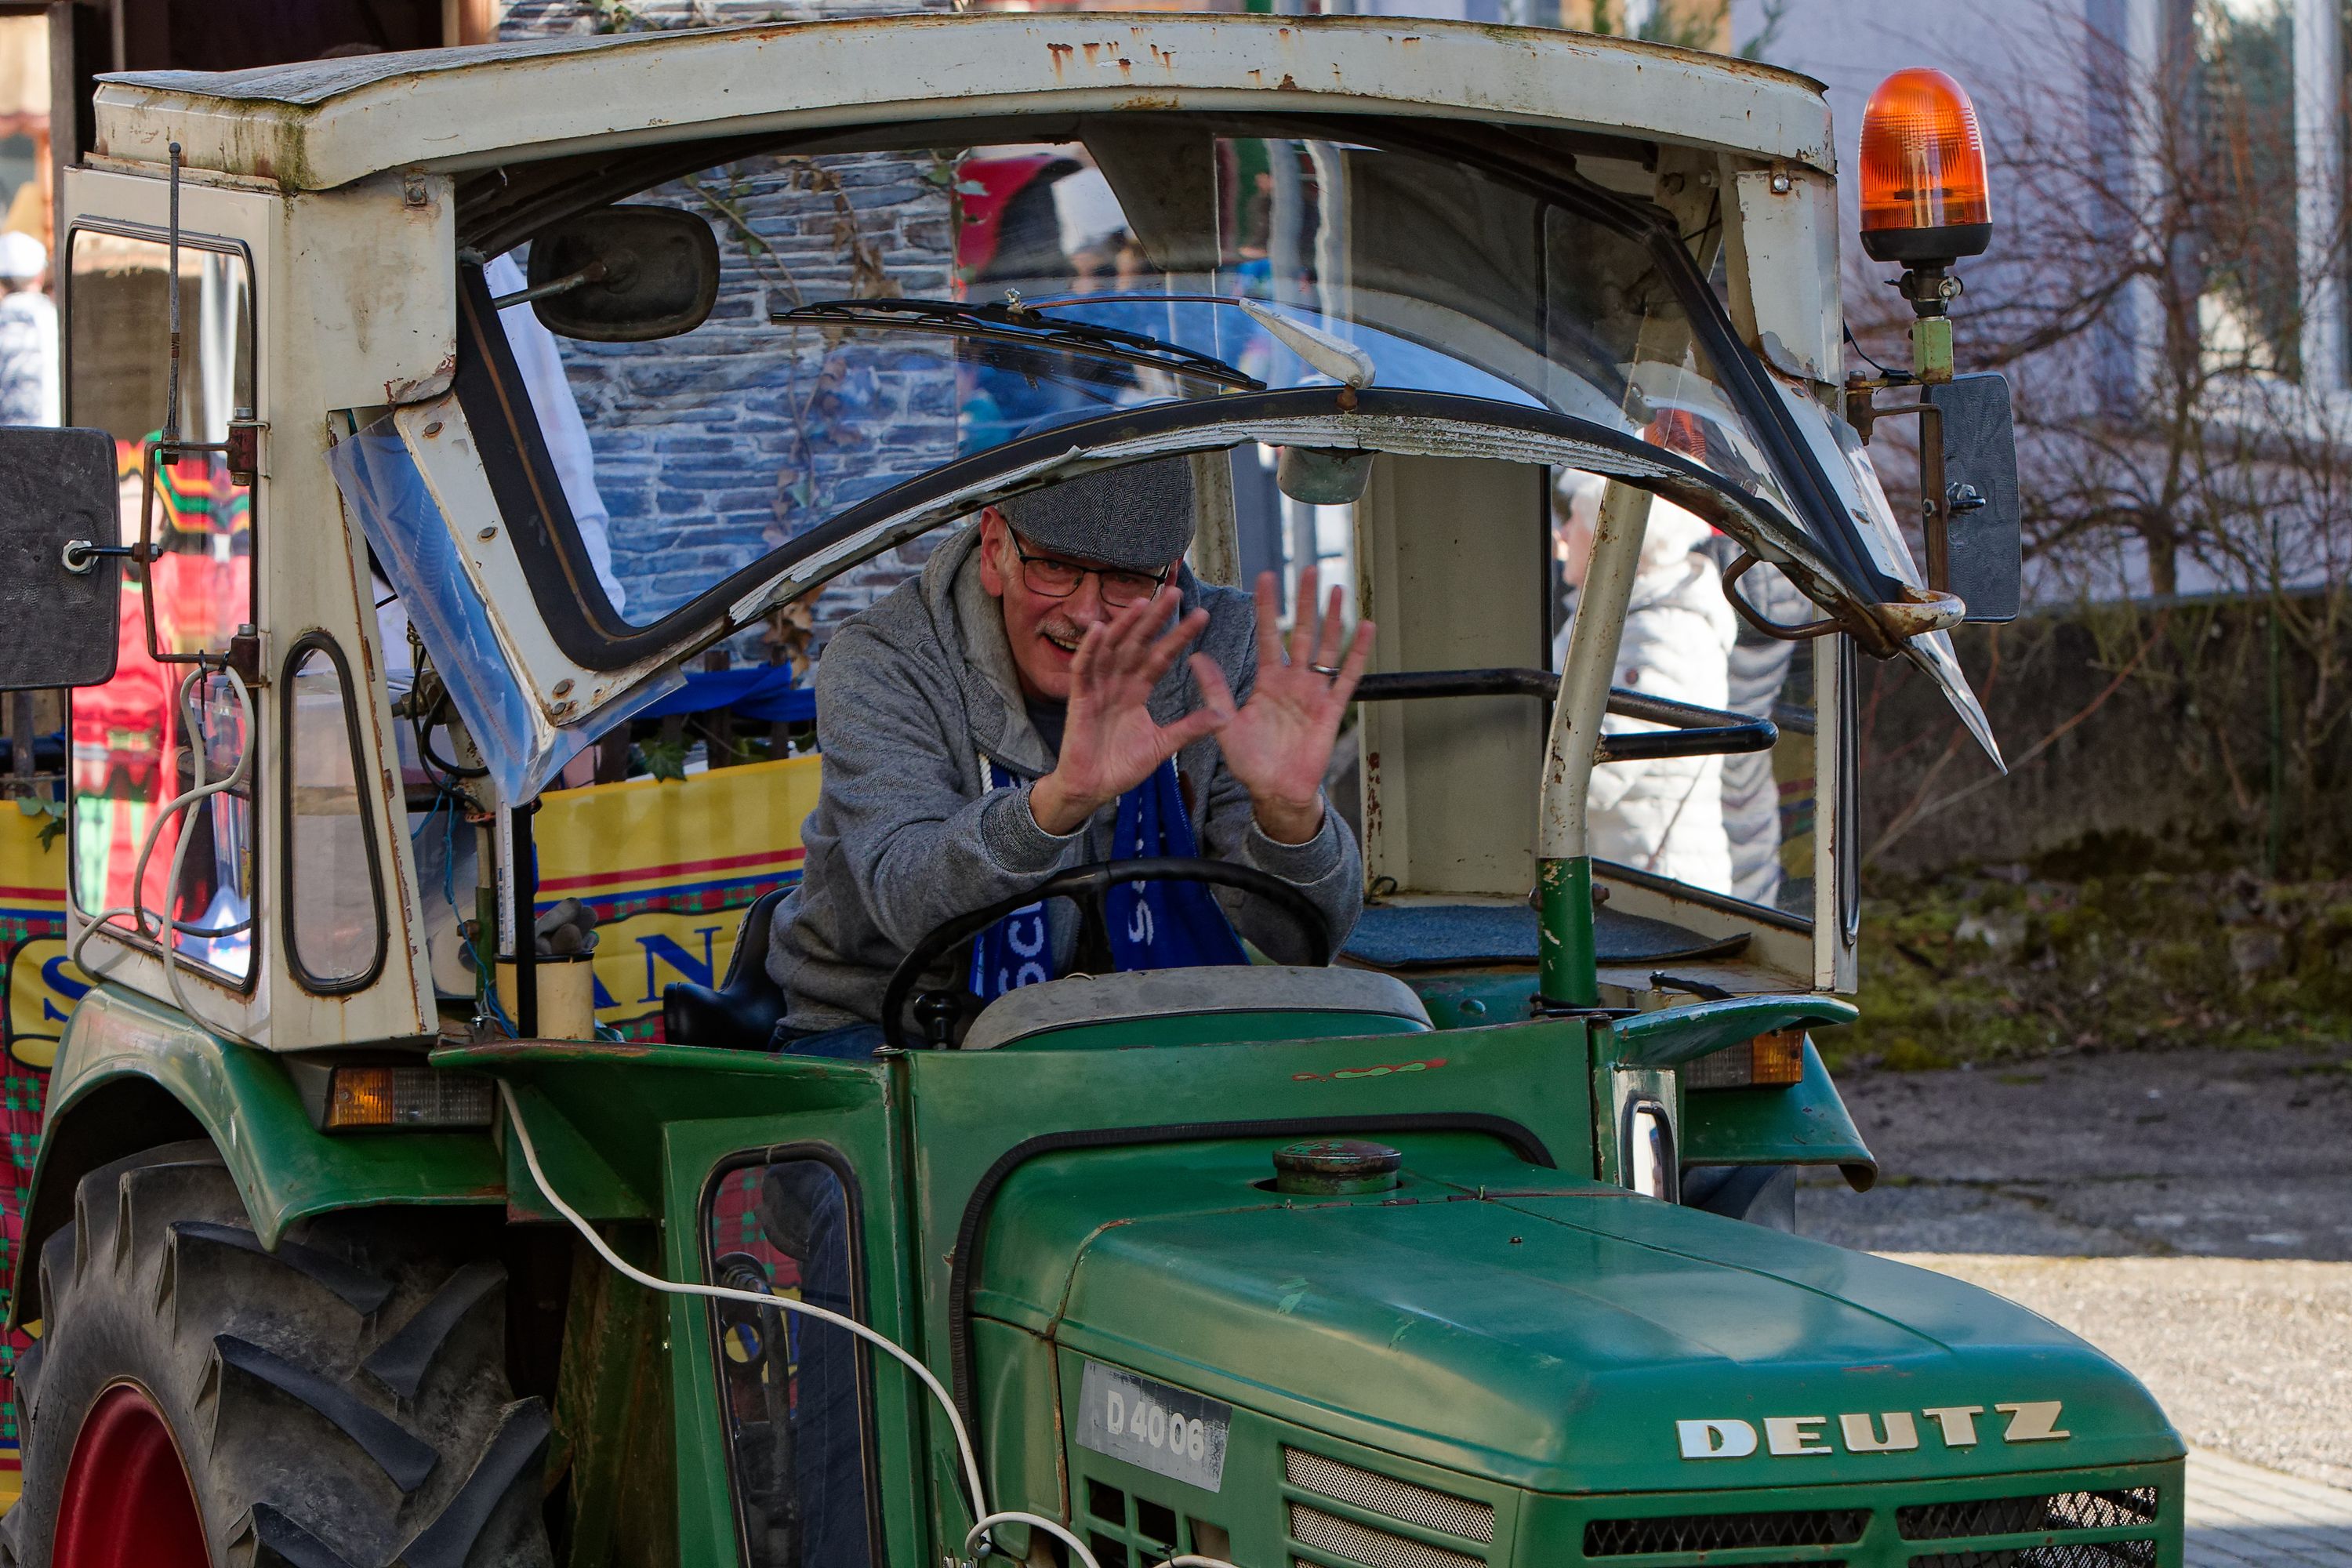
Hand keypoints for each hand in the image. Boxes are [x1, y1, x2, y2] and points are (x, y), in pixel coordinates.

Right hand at [1029, 587, 1226, 835]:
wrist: (1092, 790)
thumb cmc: (1122, 766)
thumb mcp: (1163, 745)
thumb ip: (1189, 728)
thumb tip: (1224, 716)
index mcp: (1137, 690)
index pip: (1161, 656)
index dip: (1179, 636)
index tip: (1201, 616)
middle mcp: (1117, 682)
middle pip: (1138, 643)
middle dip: (1156, 619)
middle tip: (1176, 592)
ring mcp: (1097, 687)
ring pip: (1112, 648)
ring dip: (1125, 625)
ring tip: (1142, 601)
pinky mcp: (1079, 699)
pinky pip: (1083, 668)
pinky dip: (1090, 649)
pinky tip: (1101, 629)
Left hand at [1198, 567, 1374, 844]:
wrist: (1275, 791)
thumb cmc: (1250, 762)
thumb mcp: (1225, 723)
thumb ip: (1215, 690)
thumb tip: (1195, 657)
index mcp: (1268, 681)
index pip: (1269, 635)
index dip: (1268, 607)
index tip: (1266, 577)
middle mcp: (1294, 681)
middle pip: (1303, 632)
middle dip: (1305, 601)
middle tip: (1309, 568)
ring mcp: (1315, 693)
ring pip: (1327, 647)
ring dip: (1333, 618)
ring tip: (1336, 588)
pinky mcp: (1332, 709)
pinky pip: (1348, 677)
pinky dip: (1358, 653)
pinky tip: (1365, 627)